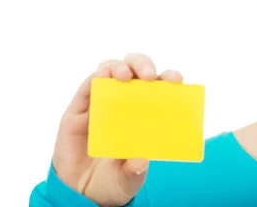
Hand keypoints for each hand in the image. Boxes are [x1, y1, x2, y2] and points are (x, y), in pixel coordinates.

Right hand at [51, 53, 182, 205]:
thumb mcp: (128, 178)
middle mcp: (127, 101)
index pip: (162, 87)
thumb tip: (141, 161)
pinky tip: (102, 78)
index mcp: (148, 112)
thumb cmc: (114, 179)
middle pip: (137, 70)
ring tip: (124, 76)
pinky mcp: (81, 107)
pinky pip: (88, 86)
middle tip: (149, 75)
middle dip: (143, 64)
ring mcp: (104, 101)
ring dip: (119, 67)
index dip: (169, 78)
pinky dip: (96, 78)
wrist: (81, 192)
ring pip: (112, 70)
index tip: (176, 79)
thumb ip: (134, 170)